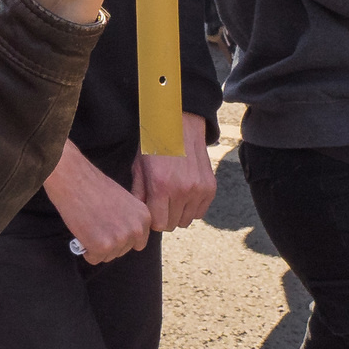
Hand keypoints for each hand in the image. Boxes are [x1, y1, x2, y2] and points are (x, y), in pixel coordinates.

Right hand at [45, 143, 150, 262]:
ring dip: (97, 247)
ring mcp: (120, 239)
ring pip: (108, 256)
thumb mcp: (124, 202)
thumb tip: (127, 240)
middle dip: (108, 243)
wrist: (74, 180)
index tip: (110, 226)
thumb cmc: (94, 188)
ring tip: (89, 225)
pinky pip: (93, 259)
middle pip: (123, 251)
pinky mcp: (102, 246)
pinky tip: (83, 232)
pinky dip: (86, 250)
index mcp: (144, 217)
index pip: (138, 242)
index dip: (121, 237)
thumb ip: (130, 221)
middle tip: (96, 224)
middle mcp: (136, 230)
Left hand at [132, 113, 217, 231]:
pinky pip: (200, 212)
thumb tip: (140, 217)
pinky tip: (185, 194)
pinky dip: (192, 207)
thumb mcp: (138, 167)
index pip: (158, 224)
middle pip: (173, 224)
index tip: (151, 209)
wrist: (179, 125)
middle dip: (165, 217)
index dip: (152, 219)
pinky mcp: (210, 187)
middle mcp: (182, 190)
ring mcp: (198, 189)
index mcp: (160, 186)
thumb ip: (138, 195)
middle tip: (161, 202)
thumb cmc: (154, 145)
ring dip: (179, 213)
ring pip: (187, 220)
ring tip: (172, 197)